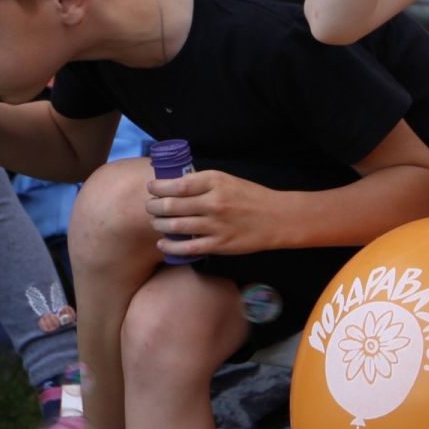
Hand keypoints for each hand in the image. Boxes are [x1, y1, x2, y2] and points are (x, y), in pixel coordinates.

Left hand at [147, 170, 285, 257]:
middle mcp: (214, 202)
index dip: (158, 187)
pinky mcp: (219, 245)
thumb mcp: (228, 180)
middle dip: (154, 206)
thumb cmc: (251, 197)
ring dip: (159, 224)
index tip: (152, 188)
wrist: (277, 218)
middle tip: (151, 207)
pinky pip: (187, 247)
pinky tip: (163, 244)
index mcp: (216, 182)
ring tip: (156, 223)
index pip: (178, 184)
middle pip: (171, 205)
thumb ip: (203, 183)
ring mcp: (216, 225)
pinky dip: (170, 246)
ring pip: (175, 226)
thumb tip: (174, 186)